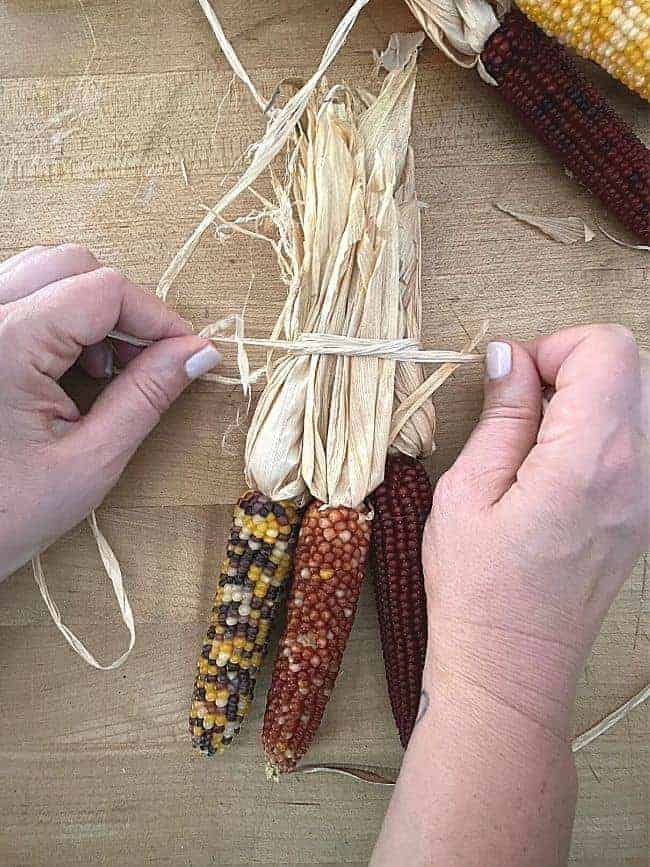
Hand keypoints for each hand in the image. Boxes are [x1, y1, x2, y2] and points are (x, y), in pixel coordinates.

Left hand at [0, 245, 220, 579]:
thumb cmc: (3, 516)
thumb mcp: (89, 462)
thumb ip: (147, 397)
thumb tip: (198, 354)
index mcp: (6, 344)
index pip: (104, 289)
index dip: (157, 316)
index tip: (187, 353)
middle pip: (73, 264)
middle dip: (124, 306)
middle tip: (148, 360)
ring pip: (44, 271)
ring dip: (90, 307)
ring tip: (106, 366)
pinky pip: (20, 294)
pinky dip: (59, 315)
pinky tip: (71, 364)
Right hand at [425, 325, 647, 737]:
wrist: (511, 668)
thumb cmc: (476, 587)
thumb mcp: (468, 490)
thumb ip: (502, 415)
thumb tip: (510, 356)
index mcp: (590, 458)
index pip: (607, 349)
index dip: (554, 347)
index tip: (513, 381)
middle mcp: (637, 471)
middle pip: (631, 368)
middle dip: (571, 366)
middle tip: (519, 408)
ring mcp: (647, 495)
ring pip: (636, 403)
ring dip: (585, 399)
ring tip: (533, 441)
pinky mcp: (641, 514)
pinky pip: (634, 443)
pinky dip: (596, 432)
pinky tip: (552, 468)